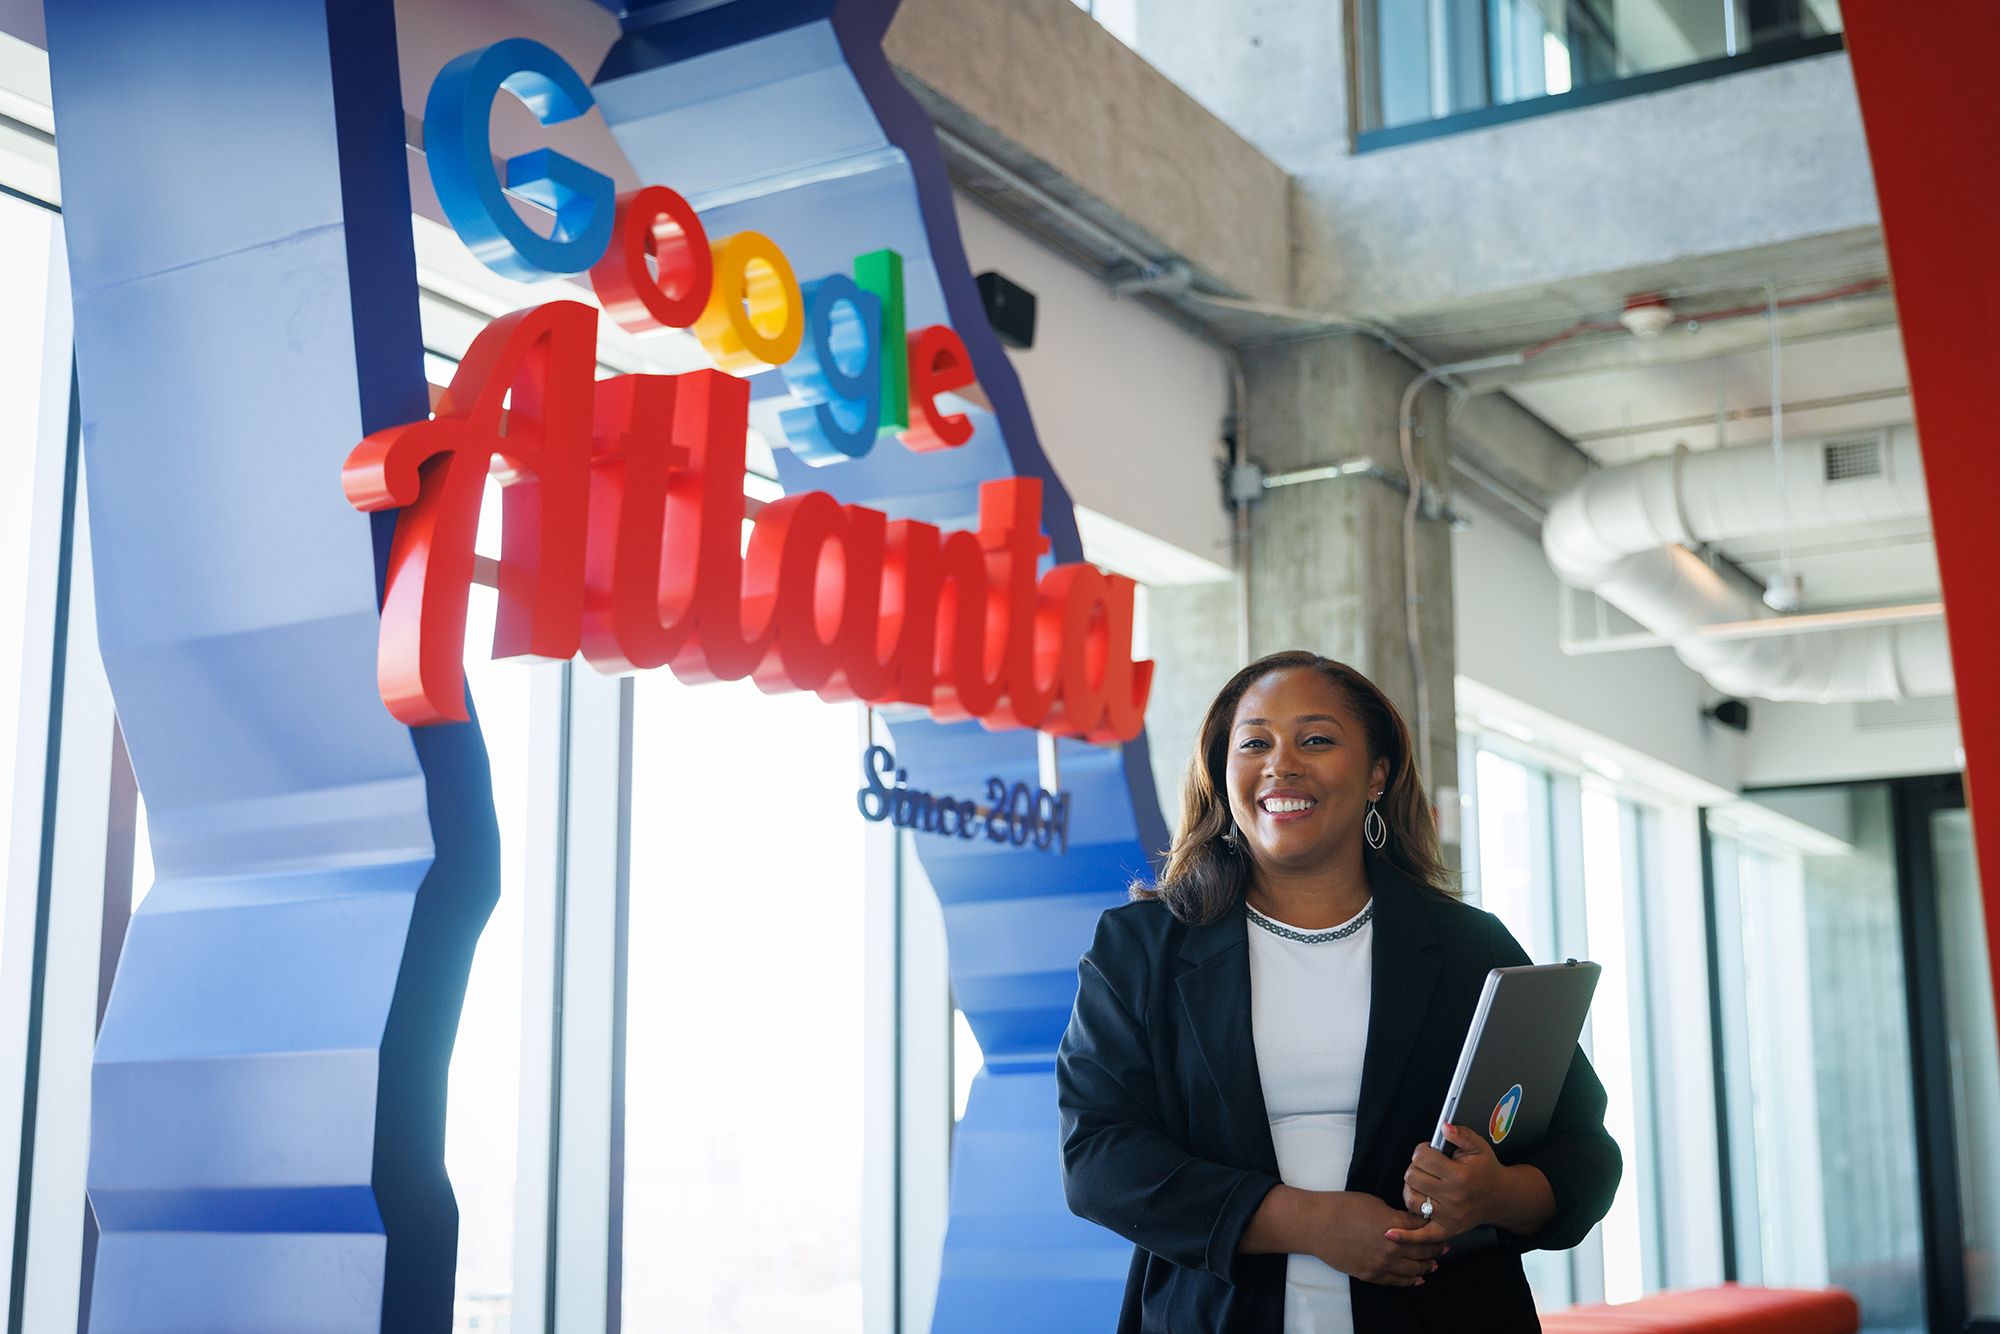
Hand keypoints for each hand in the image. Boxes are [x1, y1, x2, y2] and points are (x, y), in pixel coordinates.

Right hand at [1310, 1192, 1445, 1286]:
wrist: (1317, 1225)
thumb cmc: (1342, 1207)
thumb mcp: (1374, 1203)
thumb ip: (1395, 1216)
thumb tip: (1407, 1223)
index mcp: (1394, 1226)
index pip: (1424, 1230)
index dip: (1434, 1229)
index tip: (1440, 1227)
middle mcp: (1392, 1248)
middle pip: (1423, 1251)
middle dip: (1436, 1249)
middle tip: (1444, 1247)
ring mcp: (1382, 1265)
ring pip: (1414, 1270)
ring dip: (1427, 1266)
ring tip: (1434, 1264)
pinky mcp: (1371, 1275)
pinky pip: (1397, 1282)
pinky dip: (1410, 1281)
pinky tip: (1417, 1279)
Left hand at [1398, 1123, 1507, 1241]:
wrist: (1500, 1197)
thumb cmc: (1486, 1171)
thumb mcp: (1478, 1147)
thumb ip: (1461, 1133)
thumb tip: (1444, 1127)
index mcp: (1459, 1176)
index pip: (1422, 1157)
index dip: (1422, 1150)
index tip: (1429, 1151)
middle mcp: (1453, 1198)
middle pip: (1412, 1176)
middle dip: (1416, 1167)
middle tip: (1427, 1167)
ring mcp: (1448, 1216)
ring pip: (1411, 1199)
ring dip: (1412, 1189)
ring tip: (1423, 1184)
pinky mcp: (1446, 1230)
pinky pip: (1421, 1235)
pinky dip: (1405, 1235)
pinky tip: (1391, 1233)